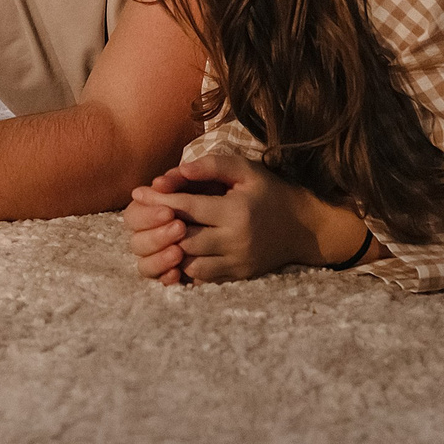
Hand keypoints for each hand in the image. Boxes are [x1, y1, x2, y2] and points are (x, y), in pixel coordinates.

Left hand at [122, 152, 365, 283]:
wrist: (304, 226)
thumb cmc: (270, 191)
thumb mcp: (246, 169)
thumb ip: (211, 166)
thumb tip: (176, 169)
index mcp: (236, 212)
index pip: (187, 207)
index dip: (160, 199)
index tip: (139, 192)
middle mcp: (236, 241)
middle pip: (183, 238)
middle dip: (160, 226)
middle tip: (144, 215)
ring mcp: (238, 263)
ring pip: (189, 262)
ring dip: (170, 249)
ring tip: (158, 233)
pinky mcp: (239, 276)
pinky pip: (203, 277)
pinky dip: (185, 266)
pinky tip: (177, 251)